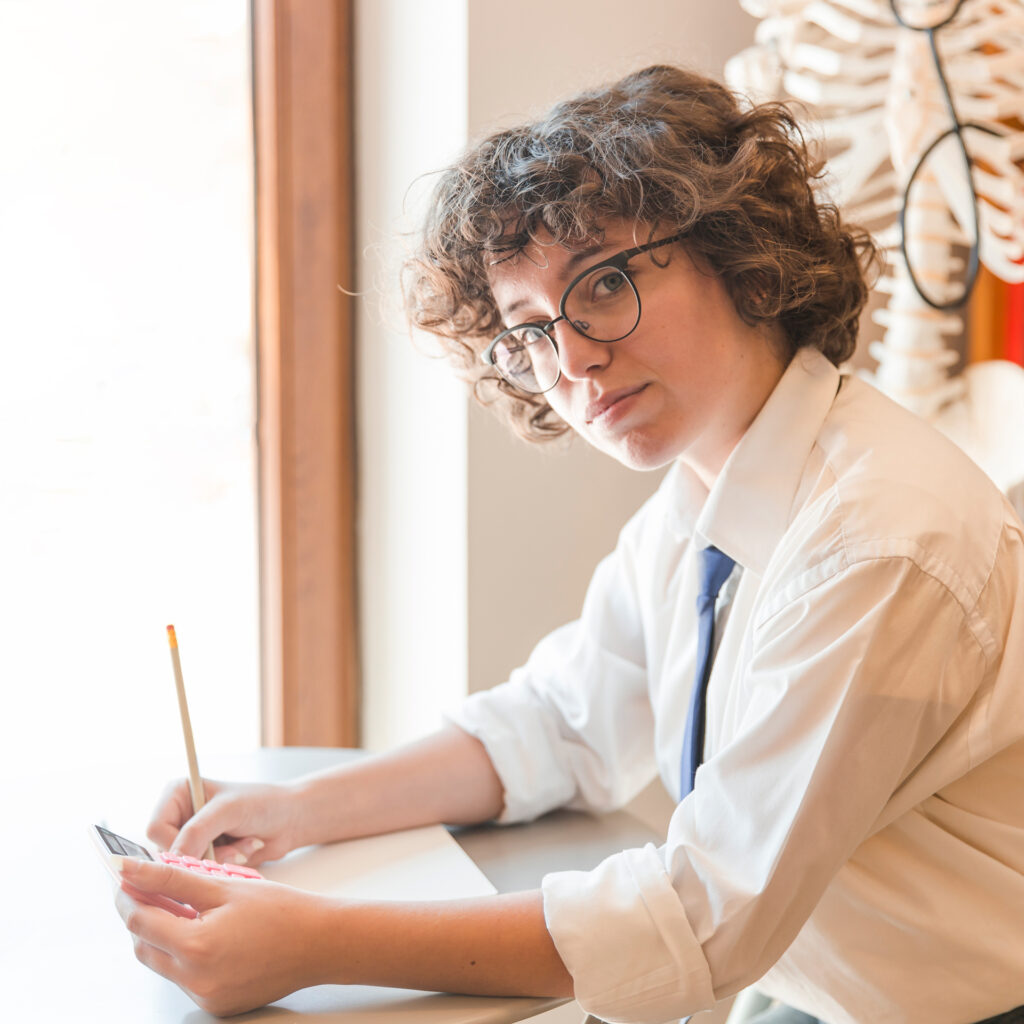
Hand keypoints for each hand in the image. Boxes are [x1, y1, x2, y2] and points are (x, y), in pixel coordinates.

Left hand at [116, 858, 336, 1015]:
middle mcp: (195, 981)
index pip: (139, 922)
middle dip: (142, 917)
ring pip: (163, 964)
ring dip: (163, 935)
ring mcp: (206, 997)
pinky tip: (206, 931)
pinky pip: (186, 978)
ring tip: (183, 906)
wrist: (321, 943)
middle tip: (150, 889)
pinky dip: (186, 954)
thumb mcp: (224, 885)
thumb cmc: (280, 910)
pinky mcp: (217, 1004)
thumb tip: (130, 871)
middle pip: (145, 947)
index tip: (125, 879)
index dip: (128, 898)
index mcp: (195, 948)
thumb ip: (172, 879)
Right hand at [147, 778, 302, 866]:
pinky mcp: (205, 857)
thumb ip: (197, 831)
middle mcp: (180, 816)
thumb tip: (172, 860)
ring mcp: (192, 839)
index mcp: (178, 794)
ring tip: (242, 843)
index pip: (155, 828)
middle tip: (230, 843)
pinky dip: (225, 867)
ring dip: (218, 860)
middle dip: (203, 853)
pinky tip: (244, 850)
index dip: (175, 843)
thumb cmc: (262, 803)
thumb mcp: (228, 810)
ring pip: (186, 867)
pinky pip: (202, 874)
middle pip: (167, 853)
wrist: (290, 819)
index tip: (202, 844)